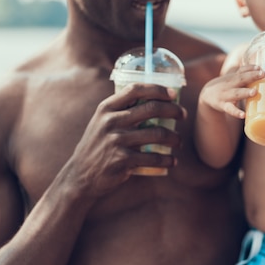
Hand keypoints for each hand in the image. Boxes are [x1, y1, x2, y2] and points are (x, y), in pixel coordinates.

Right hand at [57, 83, 184, 198]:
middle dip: (173, 110)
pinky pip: (153, 157)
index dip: (157, 89)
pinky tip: (172, 161)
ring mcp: (116, 141)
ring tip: (179, 142)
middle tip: (183, 115)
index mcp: (106, 108)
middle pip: (151, 108)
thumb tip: (155, 100)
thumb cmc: (98, 146)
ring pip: (157, 134)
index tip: (173, 94)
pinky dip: (167, 160)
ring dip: (174, 137)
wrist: (81, 176)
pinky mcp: (122, 161)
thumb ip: (122, 111)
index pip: (135, 89)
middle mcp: (111, 122)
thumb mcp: (102, 122)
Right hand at [199, 65, 263, 118]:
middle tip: (262, 75)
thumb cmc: (226, 85)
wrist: (207, 95)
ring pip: (236, 93)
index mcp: (233, 77)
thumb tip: (261, 69)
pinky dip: (236, 112)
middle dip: (251, 76)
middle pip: (241, 79)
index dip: (251, 68)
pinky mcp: (223, 105)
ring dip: (245, 92)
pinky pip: (230, 109)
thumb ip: (244, 73)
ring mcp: (226, 95)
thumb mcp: (232, 77)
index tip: (261, 68)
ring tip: (254, 92)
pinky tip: (243, 115)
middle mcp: (230, 84)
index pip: (242, 70)